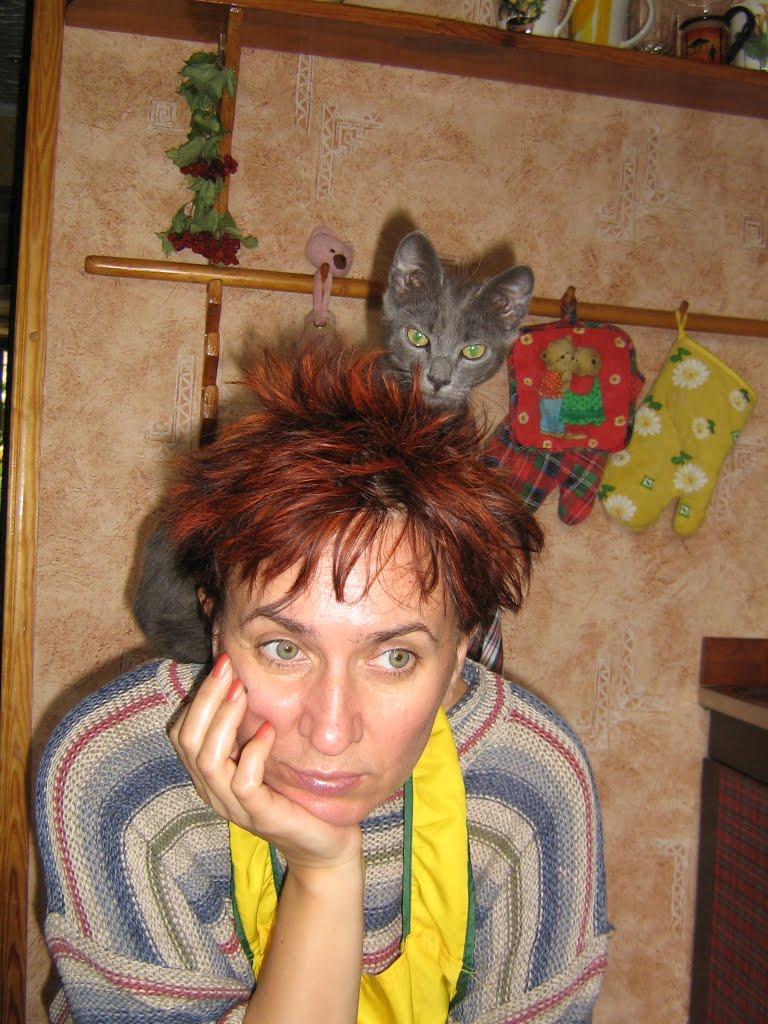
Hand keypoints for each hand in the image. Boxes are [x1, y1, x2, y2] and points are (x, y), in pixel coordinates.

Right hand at [169, 654, 361, 871]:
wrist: (323, 842)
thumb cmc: (293, 792)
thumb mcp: (263, 754)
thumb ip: (247, 727)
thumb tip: (242, 679)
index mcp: (210, 775)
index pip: (182, 734)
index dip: (198, 698)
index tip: (223, 664)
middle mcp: (214, 791)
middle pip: (188, 741)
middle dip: (206, 698)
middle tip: (228, 667)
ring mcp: (233, 806)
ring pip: (209, 760)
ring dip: (224, 719)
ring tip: (242, 691)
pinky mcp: (259, 815)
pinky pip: (244, 782)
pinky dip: (253, 752)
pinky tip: (268, 730)